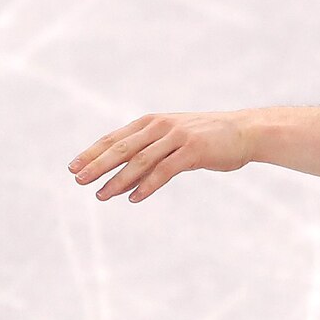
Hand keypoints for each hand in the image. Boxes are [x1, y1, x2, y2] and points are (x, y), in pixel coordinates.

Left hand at [69, 111, 261, 201]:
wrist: (247, 132)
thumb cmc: (211, 138)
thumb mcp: (177, 139)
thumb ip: (153, 152)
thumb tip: (129, 178)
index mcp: (152, 122)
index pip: (114, 138)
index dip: (92, 153)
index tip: (73, 167)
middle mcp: (161, 127)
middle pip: (122, 148)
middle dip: (97, 165)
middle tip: (79, 180)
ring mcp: (177, 138)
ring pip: (140, 160)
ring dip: (118, 179)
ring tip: (102, 195)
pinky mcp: (194, 151)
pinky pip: (165, 170)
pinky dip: (148, 185)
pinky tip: (134, 198)